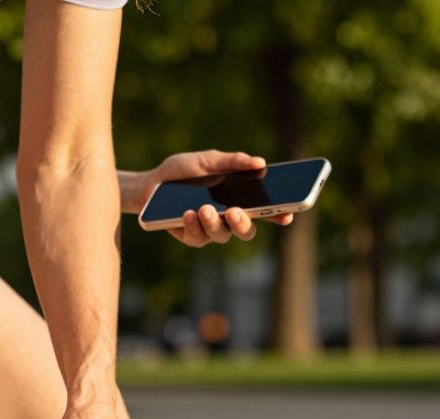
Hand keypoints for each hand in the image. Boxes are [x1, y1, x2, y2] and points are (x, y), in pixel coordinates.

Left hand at [138, 150, 294, 247]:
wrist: (150, 183)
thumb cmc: (182, 171)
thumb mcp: (207, 160)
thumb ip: (232, 162)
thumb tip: (259, 162)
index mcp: (240, 199)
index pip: (267, 210)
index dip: (280, 215)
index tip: (288, 214)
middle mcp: (229, 218)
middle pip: (247, 231)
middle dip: (244, 223)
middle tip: (236, 211)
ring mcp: (210, 229)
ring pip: (222, 236)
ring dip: (215, 223)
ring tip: (204, 208)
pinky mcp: (191, 236)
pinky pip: (197, 237)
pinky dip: (193, 225)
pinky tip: (188, 213)